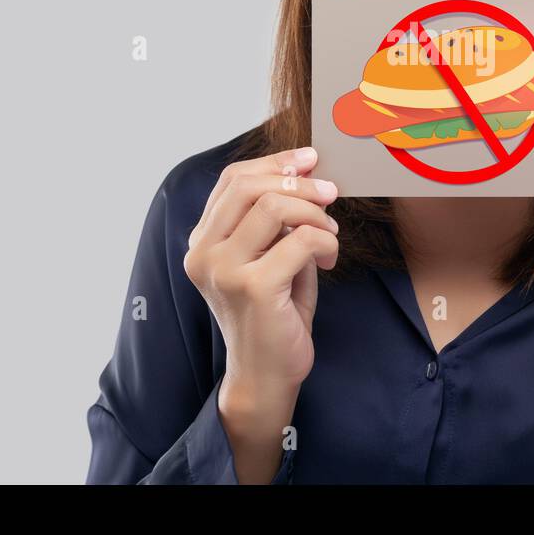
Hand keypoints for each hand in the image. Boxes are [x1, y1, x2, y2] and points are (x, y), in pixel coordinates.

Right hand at [183, 145, 339, 395]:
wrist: (267, 375)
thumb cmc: (274, 313)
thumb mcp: (269, 255)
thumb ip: (275, 218)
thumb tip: (306, 170)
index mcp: (202, 241)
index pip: (232, 180)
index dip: (274, 162)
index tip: (310, 159)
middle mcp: (203, 253)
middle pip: (249, 185)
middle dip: (299, 182)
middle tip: (331, 192)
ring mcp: (223, 270)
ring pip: (274, 206)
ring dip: (315, 214)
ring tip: (329, 235)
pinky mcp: (253, 287)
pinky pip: (299, 239)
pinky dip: (325, 242)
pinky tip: (328, 258)